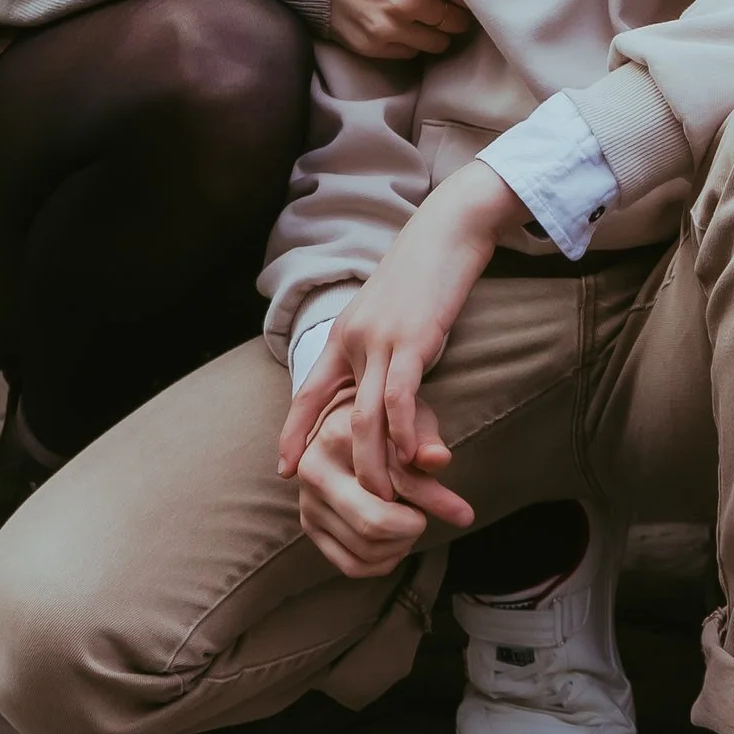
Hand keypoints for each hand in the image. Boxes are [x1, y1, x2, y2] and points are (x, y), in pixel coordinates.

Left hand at [278, 160, 514, 497]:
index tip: (285, 470)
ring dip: (373, 464)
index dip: (293, 434)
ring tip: (382, 499)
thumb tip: (382, 381)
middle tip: (347, 505)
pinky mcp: (413, 340)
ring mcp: (380, 340)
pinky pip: (401, 398)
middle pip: (334, 417)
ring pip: (364, 418)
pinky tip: (416, 460)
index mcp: (343, 334)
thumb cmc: (425, 272)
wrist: (448, 229)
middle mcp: (353, 340)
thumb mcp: (390, 313)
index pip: (307, 393)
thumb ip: (380, 347)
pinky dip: (406, 434)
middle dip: (338, 465)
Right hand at [294, 395, 474, 578]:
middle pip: (374, 523)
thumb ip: (425, 441)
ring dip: (399, 545)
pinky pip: (351, 565)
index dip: (435, 501)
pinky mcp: (309, 526)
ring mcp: (308, 502)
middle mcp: (315, 471)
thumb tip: (441, 459)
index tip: (465, 514)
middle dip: (411, 527)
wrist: (345, 424)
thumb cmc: (386, 423)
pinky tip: (395, 544)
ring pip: (365, 548)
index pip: (395, 481)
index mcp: (338, 437)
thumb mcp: (410, 419)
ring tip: (410, 523)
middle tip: (423, 518)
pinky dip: (382, 563)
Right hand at [326, 0, 471, 62]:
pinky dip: (410, 42)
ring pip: (437, 44)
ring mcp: (391, 26)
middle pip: (455, 22)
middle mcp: (411, 0)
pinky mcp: (372, 45)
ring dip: (435, 33)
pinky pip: (409, 53)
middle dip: (454, 16)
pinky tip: (401, 26)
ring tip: (425, 21)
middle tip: (446, 9)